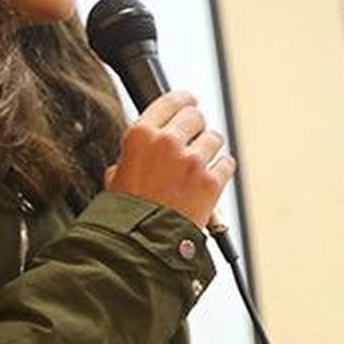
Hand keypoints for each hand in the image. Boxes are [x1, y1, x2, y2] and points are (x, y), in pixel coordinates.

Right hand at [104, 89, 234, 227]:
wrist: (139, 244)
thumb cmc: (124, 214)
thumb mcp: (116, 177)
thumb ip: (130, 159)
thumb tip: (134, 159)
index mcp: (141, 135)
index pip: (170, 101)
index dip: (184, 99)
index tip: (190, 100)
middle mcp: (167, 142)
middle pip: (195, 116)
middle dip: (197, 125)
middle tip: (195, 136)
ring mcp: (192, 161)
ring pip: (214, 138)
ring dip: (210, 148)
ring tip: (202, 162)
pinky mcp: (211, 181)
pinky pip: (227, 164)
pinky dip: (222, 170)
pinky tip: (213, 177)